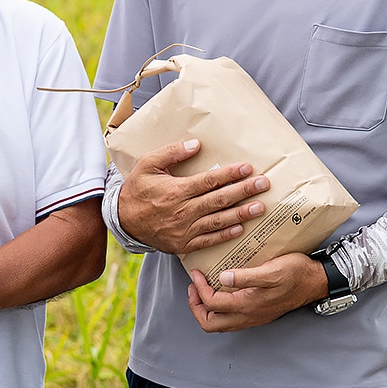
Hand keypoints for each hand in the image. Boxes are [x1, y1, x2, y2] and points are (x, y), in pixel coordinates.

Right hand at [117, 140, 271, 255]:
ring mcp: (184, 229)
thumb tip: (196, 144)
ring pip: (218, 221)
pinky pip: (208, 240)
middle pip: (219, 200)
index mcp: (176, 191)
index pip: (209, 181)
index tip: (248, 168)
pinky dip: (225, 235)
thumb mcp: (147, 165)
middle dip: (244, 191)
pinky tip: (240, 228)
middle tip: (264, 184)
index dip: (230, 175)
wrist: (122, 220)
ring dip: (241, 214)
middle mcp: (183, 211)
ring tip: (260, 207)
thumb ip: (171, 153)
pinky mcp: (184, 243)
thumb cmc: (136, 190)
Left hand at [185, 254, 323, 332]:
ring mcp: (253, 317)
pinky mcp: (257, 314)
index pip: (212, 304)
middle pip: (210, 323)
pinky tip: (221, 294)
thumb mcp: (271, 270)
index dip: (199, 289)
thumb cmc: (295, 273)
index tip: (196, 273)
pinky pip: (230, 320)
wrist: (315, 281)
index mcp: (248, 305)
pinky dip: (219, 310)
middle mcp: (248, 315)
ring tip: (202, 292)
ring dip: (206, 310)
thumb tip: (222, 279)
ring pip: (220, 324)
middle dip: (196, 307)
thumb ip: (246, 277)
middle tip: (193, 289)